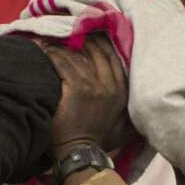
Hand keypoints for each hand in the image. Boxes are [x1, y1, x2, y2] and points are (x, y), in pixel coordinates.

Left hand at [42, 34, 129, 158]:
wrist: (80, 153)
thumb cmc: (98, 142)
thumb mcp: (123, 127)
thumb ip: (129, 112)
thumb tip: (140, 107)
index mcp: (122, 91)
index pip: (113, 57)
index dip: (102, 42)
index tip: (90, 33)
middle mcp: (111, 85)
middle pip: (97, 51)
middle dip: (83, 38)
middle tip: (68, 31)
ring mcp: (94, 85)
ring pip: (78, 56)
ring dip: (63, 46)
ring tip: (50, 40)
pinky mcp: (77, 88)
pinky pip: (63, 63)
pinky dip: (53, 55)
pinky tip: (44, 51)